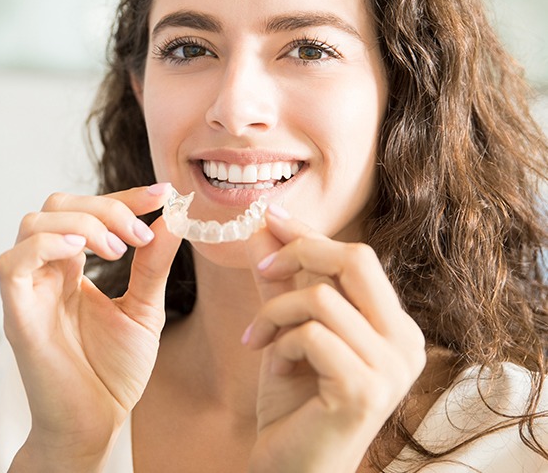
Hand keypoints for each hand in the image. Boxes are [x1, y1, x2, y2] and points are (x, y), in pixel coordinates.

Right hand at [0, 184, 180, 469]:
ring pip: (34, 222)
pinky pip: (13, 262)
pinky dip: (47, 244)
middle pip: (58, 204)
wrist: (97, 423)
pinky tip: (82, 254)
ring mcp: (29, 290)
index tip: (163, 193)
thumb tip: (172, 218)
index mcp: (73, 267)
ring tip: (117, 250)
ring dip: (83, 224)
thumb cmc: (114, 369)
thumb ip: (153, 264)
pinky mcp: (17, 314)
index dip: (124, 195)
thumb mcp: (144, 308)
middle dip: (105, 206)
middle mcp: (47, 271)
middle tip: (139, 234)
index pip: (88, 209)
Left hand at [244, 207, 425, 472]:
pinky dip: (280, 343)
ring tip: (259, 339)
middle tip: (262, 269)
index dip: (310, 233)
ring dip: (276, 311)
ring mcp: (391, 367)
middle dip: (300, 252)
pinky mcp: (365, 389)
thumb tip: (263, 228)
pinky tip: (273, 367)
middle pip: (356, 259)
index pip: (357, 257)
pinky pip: (311, 334)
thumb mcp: (287, 328)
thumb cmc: (295, 400)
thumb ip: (281, 280)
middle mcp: (405, 342)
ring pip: (322, 297)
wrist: (292, 467)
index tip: (270, 217)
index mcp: (394, 324)